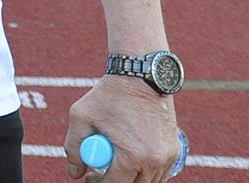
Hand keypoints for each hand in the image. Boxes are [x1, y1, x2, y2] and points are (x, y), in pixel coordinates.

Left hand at [64, 76, 179, 180]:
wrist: (140, 75)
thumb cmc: (108, 95)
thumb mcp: (80, 117)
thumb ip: (73, 148)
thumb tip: (75, 173)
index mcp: (132, 156)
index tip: (89, 176)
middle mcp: (155, 160)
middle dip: (114, 181)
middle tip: (100, 171)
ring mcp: (168, 156)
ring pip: (148, 182)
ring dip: (131, 176)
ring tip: (116, 159)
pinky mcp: (175, 150)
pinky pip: (159, 172)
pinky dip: (146, 169)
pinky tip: (132, 155)